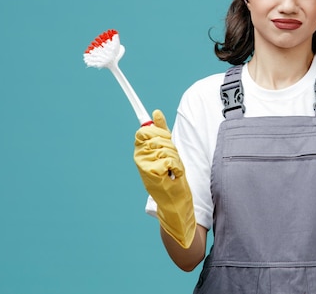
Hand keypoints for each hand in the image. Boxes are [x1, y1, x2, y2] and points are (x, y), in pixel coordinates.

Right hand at [134, 109, 195, 247]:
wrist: (175, 204)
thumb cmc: (172, 177)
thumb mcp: (168, 150)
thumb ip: (162, 131)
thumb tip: (156, 112)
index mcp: (141, 151)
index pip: (145, 130)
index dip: (158, 131)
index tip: (165, 138)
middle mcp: (139, 157)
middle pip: (158, 137)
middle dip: (171, 147)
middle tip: (171, 162)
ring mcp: (143, 165)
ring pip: (166, 148)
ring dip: (175, 159)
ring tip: (172, 171)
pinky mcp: (151, 173)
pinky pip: (170, 159)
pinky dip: (177, 167)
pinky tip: (173, 176)